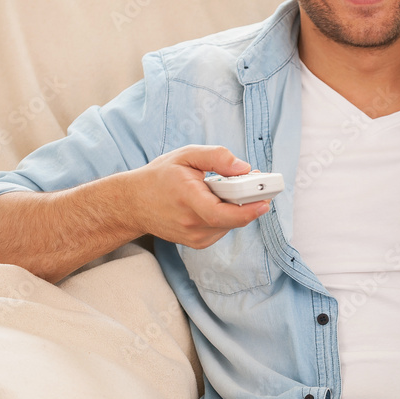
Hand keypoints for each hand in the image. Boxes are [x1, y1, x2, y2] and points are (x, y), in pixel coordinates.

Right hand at [131, 145, 271, 247]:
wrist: (134, 203)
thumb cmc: (160, 177)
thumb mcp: (186, 155)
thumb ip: (216, 157)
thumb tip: (243, 167)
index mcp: (187, 199)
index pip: (222, 213)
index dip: (248, 209)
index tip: (265, 200)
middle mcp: (190, 223)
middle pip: (232, 218)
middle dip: (249, 202)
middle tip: (258, 184)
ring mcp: (194, 237)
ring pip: (230, 224)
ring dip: (238, 208)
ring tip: (230, 189)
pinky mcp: (197, 243)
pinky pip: (223, 228)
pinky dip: (228, 215)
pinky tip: (218, 201)